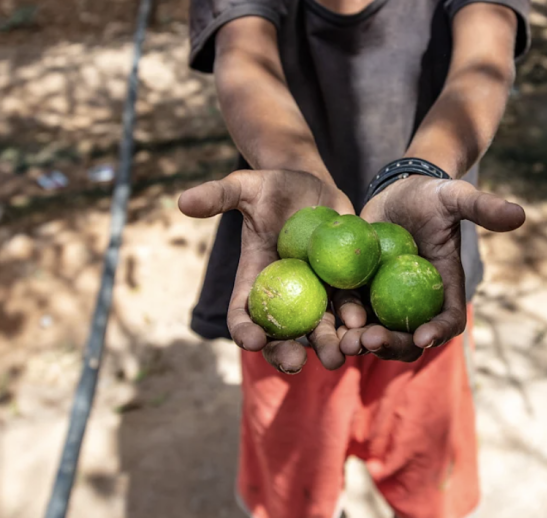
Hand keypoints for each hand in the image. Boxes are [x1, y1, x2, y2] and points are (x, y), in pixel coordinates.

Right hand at [178, 169, 361, 372]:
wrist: (313, 185)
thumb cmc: (272, 187)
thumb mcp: (245, 186)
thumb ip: (218, 195)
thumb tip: (183, 201)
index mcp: (254, 280)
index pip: (242, 313)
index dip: (243, 330)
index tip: (250, 339)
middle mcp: (285, 294)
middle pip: (281, 334)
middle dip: (287, 353)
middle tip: (297, 361)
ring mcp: (316, 294)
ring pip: (321, 329)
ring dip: (329, 346)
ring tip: (339, 356)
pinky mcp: (345, 286)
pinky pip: (351, 309)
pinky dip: (356, 321)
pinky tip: (363, 324)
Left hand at [344, 176, 524, 360]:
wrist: (394, 193)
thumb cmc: (430, 197)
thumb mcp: (455, 197)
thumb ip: (482, 207)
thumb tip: (520, 214)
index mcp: (444, 289)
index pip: (448, 320)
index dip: (438, 332)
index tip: (424, 336)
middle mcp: (416, 302)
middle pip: (409, 336)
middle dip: (392, 345)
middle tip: (371, 340)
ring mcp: (386, 300)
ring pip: (376, 332)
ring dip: (361, 341)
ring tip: (346, 341)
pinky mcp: (359, 291)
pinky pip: (348, 313)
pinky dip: (338, 322)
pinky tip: (324, 326)